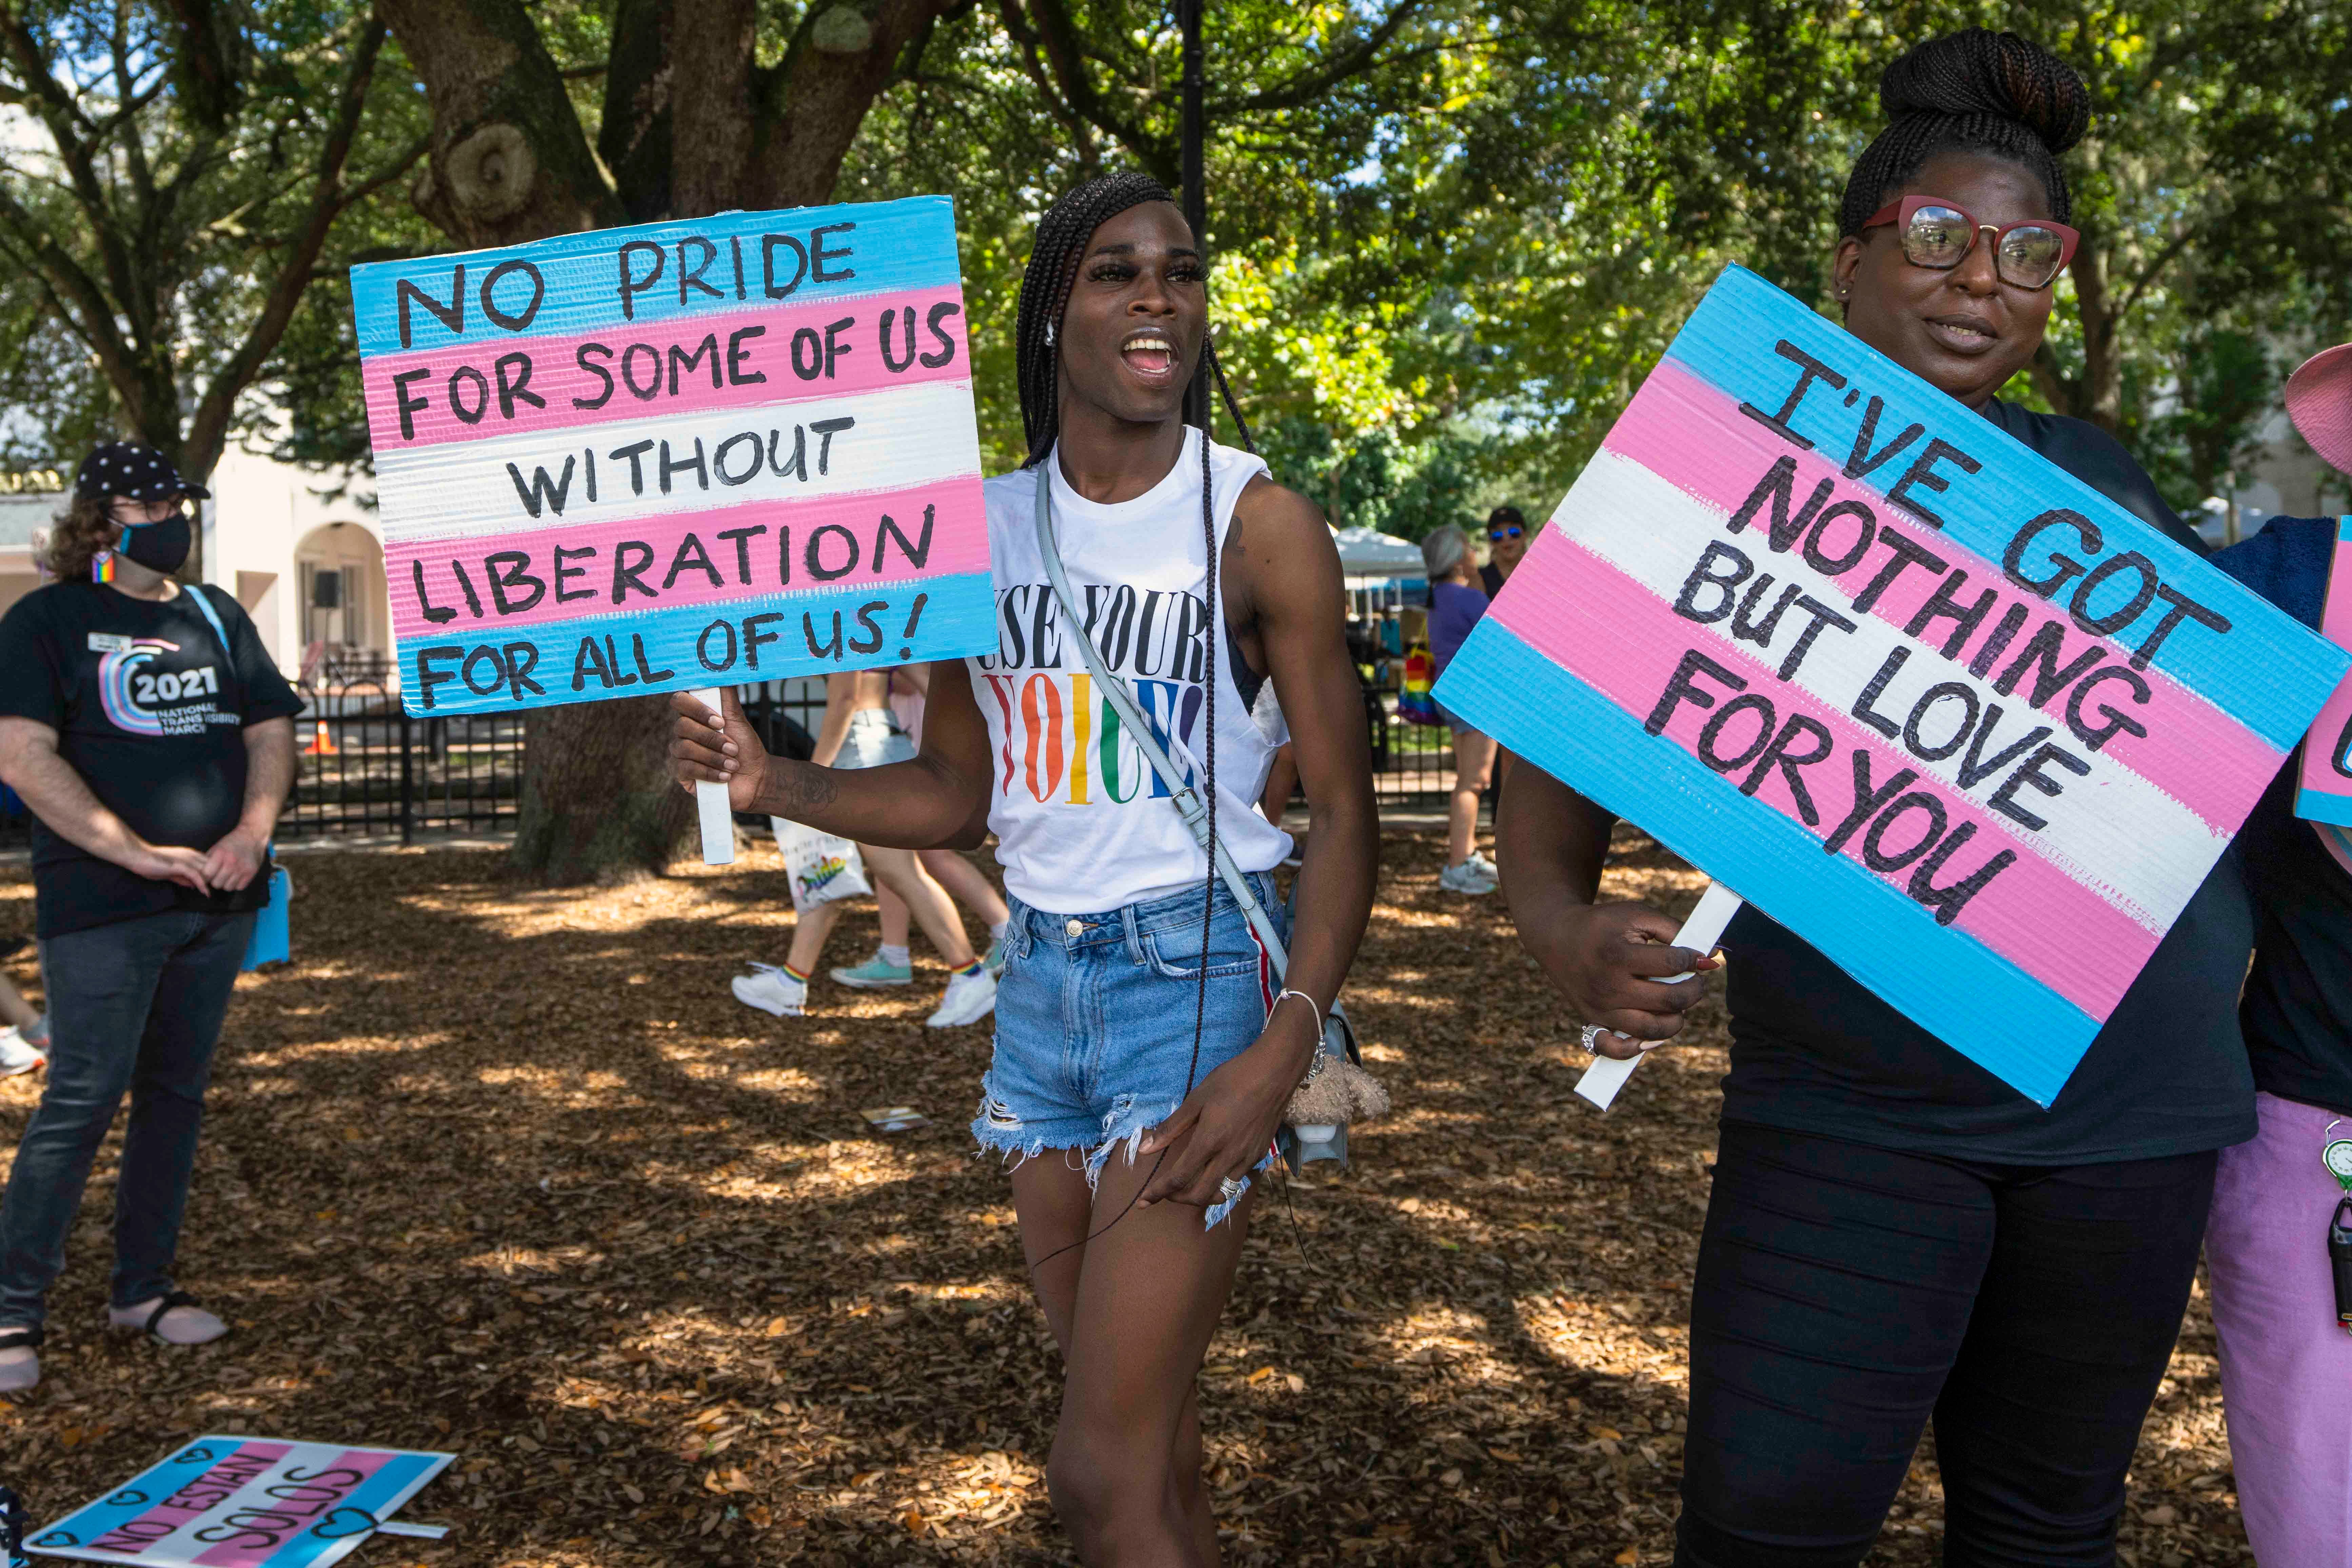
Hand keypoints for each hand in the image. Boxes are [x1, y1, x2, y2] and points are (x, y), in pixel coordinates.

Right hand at [133, 843, 214, 893]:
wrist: (139, 856)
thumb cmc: (152, 863)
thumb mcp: (172, 872)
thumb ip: (184, 878)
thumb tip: (194, 886)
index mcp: (190, 854)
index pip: (210, 863)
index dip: (215, 873)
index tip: (217, 884)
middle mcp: (191, 855)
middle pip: (213, 866)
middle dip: (216, 878)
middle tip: (219, 890)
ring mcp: (187, 859)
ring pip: (207, 871)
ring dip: (211, 883)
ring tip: (214, 893)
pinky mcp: (180, 866)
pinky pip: (196, 876)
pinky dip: (202, 885)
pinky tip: (205, 893)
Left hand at [202, 826, 266, 891]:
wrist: (251, 836)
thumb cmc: (232, 842)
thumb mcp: (216, 848)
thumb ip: (208, 861)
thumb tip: (200, 875)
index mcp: (220, 854)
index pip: (206, 875)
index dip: (205, 877)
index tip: (208, 875)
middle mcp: (231, 862)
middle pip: (216, 884)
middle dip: (216, 880)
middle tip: (219, 875)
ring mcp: (242, 869)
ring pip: (228, 887)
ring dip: (226, 883)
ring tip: (228, 875)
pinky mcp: (251, 873)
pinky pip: (239, 887)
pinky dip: (237, 884)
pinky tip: (237, 876)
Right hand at [669, 689, 770, 810]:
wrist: (755, 777)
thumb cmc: (745, 747)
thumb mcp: (738, 718)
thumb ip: (726, 695)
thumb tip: (721, 670)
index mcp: (694, 715)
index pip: (679, 701)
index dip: (697, 710)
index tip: (720, 721)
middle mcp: (682, 732)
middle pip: (682, 726)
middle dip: (712, 738)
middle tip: (733, 748)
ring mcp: (679, 753)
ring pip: (684, 748)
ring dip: (714, 757)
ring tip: (733, 765)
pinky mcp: (680, 773)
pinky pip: (685, 768)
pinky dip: (709, 772)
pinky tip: (724, 776)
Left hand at [1133, 1005, 1320, 1208]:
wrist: (1275, 1072)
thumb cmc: (1232, 1080)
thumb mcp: (1196, 1099)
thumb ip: (1171, 1127)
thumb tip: (1145, 1149)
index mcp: (1209, 1141)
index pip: (1178, 1179)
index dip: (1157, 1193)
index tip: (1142, 1201)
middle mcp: (1228, 1156)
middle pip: (1199, 1196)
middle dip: (1179, 1199)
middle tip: (1167, 1191)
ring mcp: (1247, 1158)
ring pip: (1221, 1192)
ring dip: (1201, 1193)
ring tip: (1190, 1181)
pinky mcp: (1259, 1155)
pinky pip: (1236, 1179)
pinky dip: (1221, 1181)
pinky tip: (1215, 1166)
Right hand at [1529, 901, 1716, 1055]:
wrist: (1557, 936)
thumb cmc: (1604, 925)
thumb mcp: (1636, 915)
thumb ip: (1674, 930)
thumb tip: (1710, 957)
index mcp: (1619, 955)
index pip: (1673, 964)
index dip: (1693, 959)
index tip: (1695, 957)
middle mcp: (1609, 986)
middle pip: (1670, 1000)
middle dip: (1694, 990)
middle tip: (1695, 981)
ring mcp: (1601, 1008)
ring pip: (1653, 1029)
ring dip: (1676, 1018)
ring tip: (1677, 1003)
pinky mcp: (1593, 1020)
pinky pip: (1618, 1049)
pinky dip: (1639, 1047)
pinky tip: (1652, 1032)